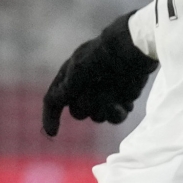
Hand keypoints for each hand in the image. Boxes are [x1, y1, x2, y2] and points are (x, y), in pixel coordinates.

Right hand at [41, 16, 154, 136]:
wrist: (132, 48)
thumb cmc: (102, 54)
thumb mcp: (78, 68)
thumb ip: (65, 87)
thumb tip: (56, 100)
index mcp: (69, 77)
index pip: (53, 100)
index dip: (50, 117)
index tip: (53, 133)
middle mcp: (84, 87)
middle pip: (78, 112)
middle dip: (87, 106)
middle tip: (96, 92)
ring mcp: (103, 94)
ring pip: (97, 116)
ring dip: (104, 109)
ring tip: (113, 94)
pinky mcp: (120, 99)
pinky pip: (114, 117)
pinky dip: (118, 112)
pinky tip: (124, 101)